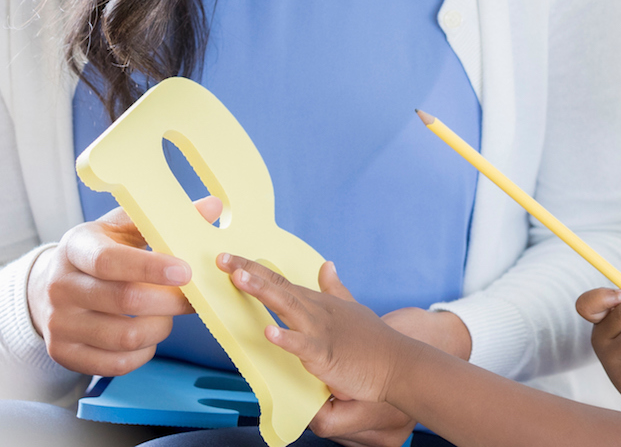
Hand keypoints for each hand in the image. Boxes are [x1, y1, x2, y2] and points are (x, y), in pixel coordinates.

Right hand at [26, 196, 221, 375]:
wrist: (52, 284)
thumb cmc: (100, 250)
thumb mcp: (123, 226)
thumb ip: (164, 219)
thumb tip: (214, 206)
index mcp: (76, 247)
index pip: (110, 260)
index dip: (151, 267)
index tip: (186, 271)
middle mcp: (61, 286)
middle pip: (124, 300)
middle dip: (170, 300)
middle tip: (194, 295)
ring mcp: (59, 323)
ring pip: (124, 336)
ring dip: (161, 327)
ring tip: (169, 312)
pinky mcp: (63, 353)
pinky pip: (115, 364)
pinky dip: (144, 352)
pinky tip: (151, 334)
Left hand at [218, 254, 416, 446]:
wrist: (397, 362)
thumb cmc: (372, 340)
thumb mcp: (352, 307)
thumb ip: (335, 287)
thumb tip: (326, 265)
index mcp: (318, 303)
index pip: (281, 281)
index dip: (255, 270)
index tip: (230, 259)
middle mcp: (317, 311)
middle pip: (278, 287)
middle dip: (250, 273)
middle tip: (223, 259)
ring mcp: (321, 331)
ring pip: (287, 307)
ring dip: (262, 292)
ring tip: (239, 279)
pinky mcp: (326, 355)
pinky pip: (302, 346)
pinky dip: (286, 338)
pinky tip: (269, 332)